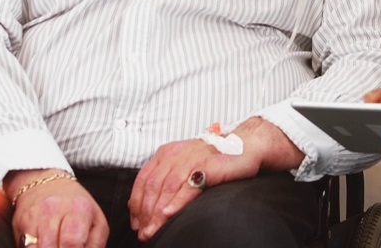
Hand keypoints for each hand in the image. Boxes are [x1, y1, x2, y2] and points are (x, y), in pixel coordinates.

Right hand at [7, 170, 107, 247]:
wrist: (45, 183)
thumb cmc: (75, 206)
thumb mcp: (96, 220)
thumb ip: (96, 244)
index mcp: (79, 209)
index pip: (72, 242)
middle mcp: (54, 210)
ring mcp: (35, 217)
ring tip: (56, 245)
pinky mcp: (20, 224)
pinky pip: (26, 247)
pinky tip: (43, 245)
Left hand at [128, 137, 261, 241]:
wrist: (244, 147)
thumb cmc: (214, 160)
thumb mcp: (184, 165)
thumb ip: (168, 179)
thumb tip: (151, 207)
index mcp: (166, 153)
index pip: (143, 180)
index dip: (136, 203)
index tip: (136, 222)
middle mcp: (175, 154)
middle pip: (152, 186)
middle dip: (145, 213)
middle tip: (143, 232)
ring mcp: (190, 159)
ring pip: (167, 188)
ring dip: (157, 213)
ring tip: (153, 230)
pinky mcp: (206, 166)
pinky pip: (188, 187)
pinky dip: (176, 202)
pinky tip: (169, 214)